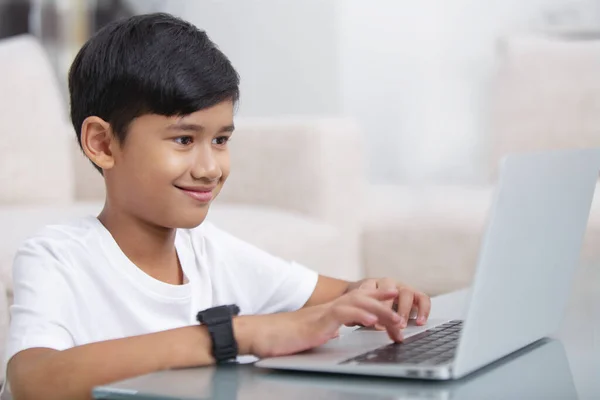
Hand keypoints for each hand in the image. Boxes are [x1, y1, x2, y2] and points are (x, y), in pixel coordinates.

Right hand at [246, 287, 403, 357]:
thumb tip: (336, 332)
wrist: (263, 334)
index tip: (394, 298)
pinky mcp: (317, 322)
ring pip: (356, 304)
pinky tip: (370, 320)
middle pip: (362, 298)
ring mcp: (323, 313)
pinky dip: (358, 315)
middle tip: (403, 308)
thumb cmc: (285, 336)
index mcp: (329, 311)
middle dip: (384, 301)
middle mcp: (329, 308)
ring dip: (378, 310)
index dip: (376, 297)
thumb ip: (326, 329)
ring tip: (396, 318)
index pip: (357, 299)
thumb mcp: (312, 333)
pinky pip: (341, 315)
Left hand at [346, 278, 430, 328]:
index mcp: (372, 284)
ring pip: (406, 292)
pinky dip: (423, 310)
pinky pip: (424, 299)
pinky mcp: (417, 294)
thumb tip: (354, 322)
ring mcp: (403, 287)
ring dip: (404, 309)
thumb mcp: (363, 309)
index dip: (368, 304)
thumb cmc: (369, 307)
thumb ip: (359, 314)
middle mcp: (388, 283)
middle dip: (387, 307)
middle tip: (385, 324)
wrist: (380, 300)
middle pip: (388, 288)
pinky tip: (419, 323)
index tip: (368, 319)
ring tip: (401, 325)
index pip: (369, 289)